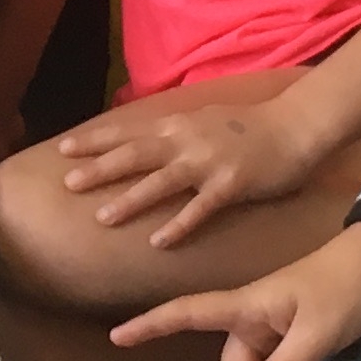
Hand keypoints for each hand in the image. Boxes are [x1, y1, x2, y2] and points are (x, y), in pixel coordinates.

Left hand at [51, 92, 327, 247]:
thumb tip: (146, 137)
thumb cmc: (250, 126)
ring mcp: (209, 162)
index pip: (128, 131)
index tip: (63, 150)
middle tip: (67, 183)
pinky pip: (200, 208)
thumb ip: (175, 130)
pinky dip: (178, 225)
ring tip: (102, 218)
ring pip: (161, 181)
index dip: (95, 140)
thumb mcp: (204, 118)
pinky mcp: (232, 184)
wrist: (297, 126)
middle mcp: (187, 140)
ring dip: (130, 199)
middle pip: (136, 154)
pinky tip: (157, 242)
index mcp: (179, 124)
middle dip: (99, 168)